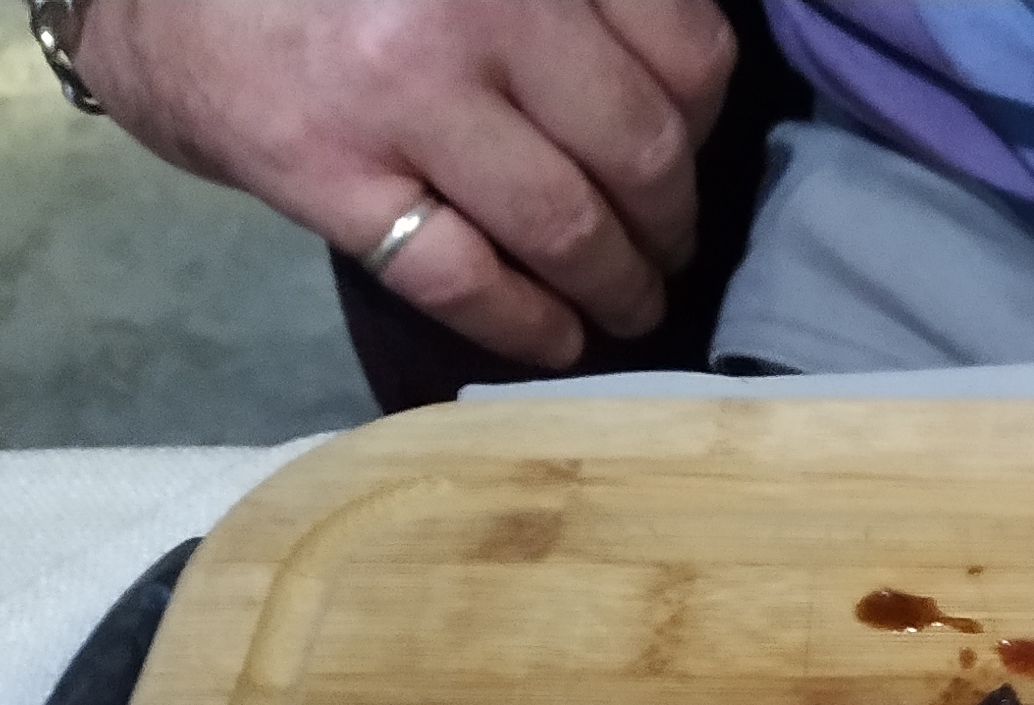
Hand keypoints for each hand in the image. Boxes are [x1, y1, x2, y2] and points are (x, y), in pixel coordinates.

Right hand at [77, 0, 737, 368]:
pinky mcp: (328, 170)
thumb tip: (678, 91)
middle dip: (670, 219)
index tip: (692, 149)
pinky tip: (557, 341)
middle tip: (670, 246)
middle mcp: (476, 6)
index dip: (705, 119)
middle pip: (640, 147)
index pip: (686, 50)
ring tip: (627, 303)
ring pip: (568, 223)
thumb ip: (561, 5)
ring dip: (617, 285)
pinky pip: (465, 275)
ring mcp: (401, 91)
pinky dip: (529, 325)